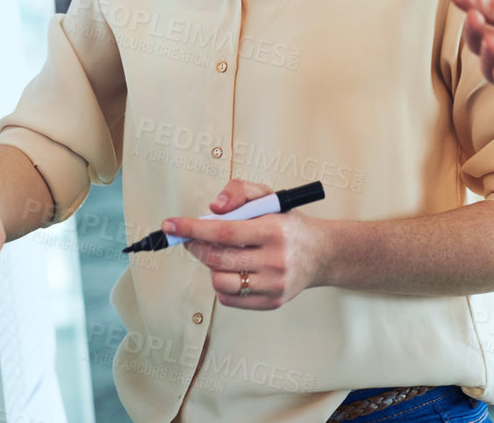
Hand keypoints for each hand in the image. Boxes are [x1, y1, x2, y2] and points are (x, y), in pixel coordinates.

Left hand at [171, 180, 326, 310]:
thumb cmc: (288, 223)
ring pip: (220, 281)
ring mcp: (274, 285)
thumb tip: (214, 208)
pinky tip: (231, 270)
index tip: (171, 225)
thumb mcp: (269, 196)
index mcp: (274, 230)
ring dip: (210, 266)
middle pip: (218, 258)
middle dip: (195, 246)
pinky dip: (222, 284)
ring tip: (219, 255)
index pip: (224, 232)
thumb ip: (240, 192)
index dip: (193, 228)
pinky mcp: (272, 302)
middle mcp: (275, 260)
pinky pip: (229, 299)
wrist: (321, 253)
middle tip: (190, 238)